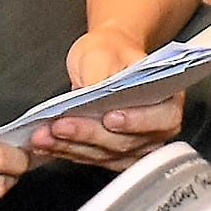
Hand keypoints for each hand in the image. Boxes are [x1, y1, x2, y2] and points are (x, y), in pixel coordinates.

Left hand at [35, 29, 183, 166]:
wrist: (103, 58)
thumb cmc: (110, 53)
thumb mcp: (104, 52)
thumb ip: (101, 76)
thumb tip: (92, 97)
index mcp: (167, 99)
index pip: (161, 118)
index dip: (136, 122)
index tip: (110, 117)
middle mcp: (155, 129)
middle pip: (125, 142)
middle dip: (89, 134)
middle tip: (61, 125)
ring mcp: (135, 146)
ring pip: (104, 155)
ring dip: (70, 146)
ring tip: (43, 135)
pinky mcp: (112, 156)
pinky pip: (89, 158)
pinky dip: (65, 151)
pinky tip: (45, 144)